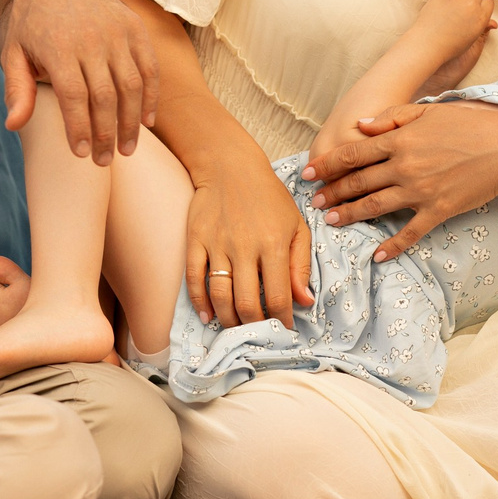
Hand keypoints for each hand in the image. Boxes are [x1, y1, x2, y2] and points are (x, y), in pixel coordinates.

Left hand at [0, 0, 158, 165]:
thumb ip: (17, 89)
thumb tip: (14, 126)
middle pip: (106, 97)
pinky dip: (152, 95)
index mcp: (59, 48)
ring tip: (127, 149)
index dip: (80, 129)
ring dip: (132, 122)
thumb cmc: (30, 21)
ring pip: (131, 85)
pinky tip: (147, 120)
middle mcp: (91, 40)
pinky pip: (149, 67)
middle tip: (105, 161)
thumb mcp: (13, 52)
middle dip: (107, 134)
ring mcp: (116, 32)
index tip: (82, 154)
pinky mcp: (133, 28)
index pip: (75, 98)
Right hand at [181, 147, 314, 326]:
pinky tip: (207, 315)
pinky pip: (194, 277)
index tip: (283, 329)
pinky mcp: (195, 240)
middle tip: (258, 332)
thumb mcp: (296, 225)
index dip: (281, 319)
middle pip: (246, 302)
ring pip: (220, 295)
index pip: (277, 295)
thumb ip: (300, 264)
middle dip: (254, 325)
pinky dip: (199, 301)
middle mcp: (244, 246)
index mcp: (274, 243)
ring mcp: (217, 244)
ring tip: (236, 327)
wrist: (229, 166)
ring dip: (228, 319)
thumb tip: (303, 301)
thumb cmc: (269, 197)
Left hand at [306, 101, 497, 260]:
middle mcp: (404, 165)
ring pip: (375, 206)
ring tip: (332, 220)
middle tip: (314, 201)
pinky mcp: (438, 210)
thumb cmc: (472, 125)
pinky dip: (392, 245)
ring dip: (350, 215)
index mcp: (400, 138)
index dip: (327, 164)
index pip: (353, 153)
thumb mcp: (429, 111)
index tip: (309, 173)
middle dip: (333, 192)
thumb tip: (359, 126)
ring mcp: (420, 190)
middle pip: (358, 181)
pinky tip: (377, 255)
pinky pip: (409, 232)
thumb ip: (391, 117)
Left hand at [408, 0, 494, 51]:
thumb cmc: (449, 45)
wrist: (428, 44)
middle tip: (463, 3)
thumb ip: (483, 27)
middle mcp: (471, 4)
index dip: (481, 3)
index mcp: (481, 17)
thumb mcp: (471, 39)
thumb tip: (493, 23)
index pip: (488, 0)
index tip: (474, 7)